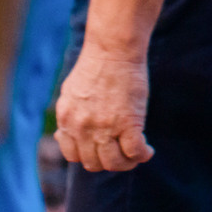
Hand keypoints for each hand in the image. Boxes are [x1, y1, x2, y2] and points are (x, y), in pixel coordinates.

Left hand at [54, 42, 153, 172]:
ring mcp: (103, 127)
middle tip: (122, 153)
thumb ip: (70, 115)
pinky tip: (148, 150)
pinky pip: (134, 152)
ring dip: (126, 163)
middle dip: (109, 161)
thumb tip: (64, 133)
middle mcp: (81, 127)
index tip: (101, 149)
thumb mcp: (72, 91)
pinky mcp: (127, 123)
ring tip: (136, 154)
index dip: (89, 155)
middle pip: (93, 164)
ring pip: (113, 163)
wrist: (114, 48)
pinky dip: (142, 155)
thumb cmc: (98, 63)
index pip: (72, 155)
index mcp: (66, 119)